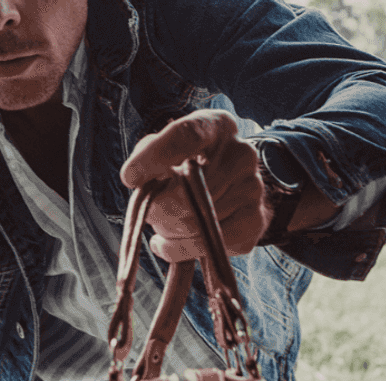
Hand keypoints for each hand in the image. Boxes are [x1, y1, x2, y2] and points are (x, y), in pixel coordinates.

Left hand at [119, 110, 269, 259]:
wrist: (224, 191)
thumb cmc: (184, 168)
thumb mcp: (161, 151)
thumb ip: (145, 156)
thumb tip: (136, 178)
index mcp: (215, 126)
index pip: (187, 135)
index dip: (156, 157)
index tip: (130, 178)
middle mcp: (242, 153)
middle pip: (187, 189)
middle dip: (159, 208)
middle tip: (151, 211)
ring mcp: (253, 187)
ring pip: (195, 222)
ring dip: (169, 231)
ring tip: (166, 225)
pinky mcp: (255, 221)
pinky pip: (209, 244)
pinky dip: (181, 249)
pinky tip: (173, 243)